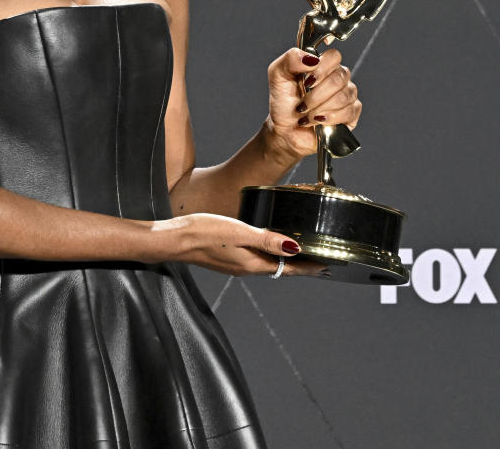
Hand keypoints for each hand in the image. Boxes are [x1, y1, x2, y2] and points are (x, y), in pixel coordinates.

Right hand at [158, 213, 322, 276]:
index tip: (326, 265)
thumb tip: (294, 247)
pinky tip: (265, 246)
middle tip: (318, 260)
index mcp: (252, 264)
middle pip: (280, 268)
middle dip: (300, 265)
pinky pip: (254, 259)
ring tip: (298, 253)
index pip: (289, 268)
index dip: (308, 266)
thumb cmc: (202, 233)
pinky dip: (267, 255)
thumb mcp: (239, 231)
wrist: (173, 240)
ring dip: (284, 261)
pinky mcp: (225, 258)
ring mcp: (235, 265)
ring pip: (267, 264)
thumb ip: (267, 239)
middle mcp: (246, 268)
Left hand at [265, 47, 360, 161]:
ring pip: (344, 96)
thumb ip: (290, 59)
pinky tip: (318, 121)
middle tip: (302, 104)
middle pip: (340, 77)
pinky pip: (349, 111)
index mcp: (322, 65)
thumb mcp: (277, 76)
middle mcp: (337, 78)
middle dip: (316, 95)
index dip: (321, 69)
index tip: (307, 81)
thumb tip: (311, 58)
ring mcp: (346, 95)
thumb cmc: (283, 103)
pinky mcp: (351, 113)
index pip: (334, 56)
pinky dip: (330, 118)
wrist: (285, 130)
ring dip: (320, 108)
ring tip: (307, 114)